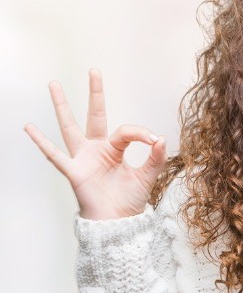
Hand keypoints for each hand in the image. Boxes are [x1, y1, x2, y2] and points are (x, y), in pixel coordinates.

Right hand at [24, 69, 166, 219]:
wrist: (118, 222)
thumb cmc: (130, 199)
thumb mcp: (148, 176)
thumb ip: (156, 157)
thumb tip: (161, 138)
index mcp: (116, 148)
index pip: (126, 130)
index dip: (140, 133)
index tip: (154, 141)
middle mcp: (97, 148)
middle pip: (95, 114)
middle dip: (95, 93)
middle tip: (94, 70)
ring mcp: (83, 158)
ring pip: (70, 127)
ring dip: (62, 106)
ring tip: (54, 84)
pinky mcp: (74, 171)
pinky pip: (55, 155)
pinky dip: (41, 141)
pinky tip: (29, 127)